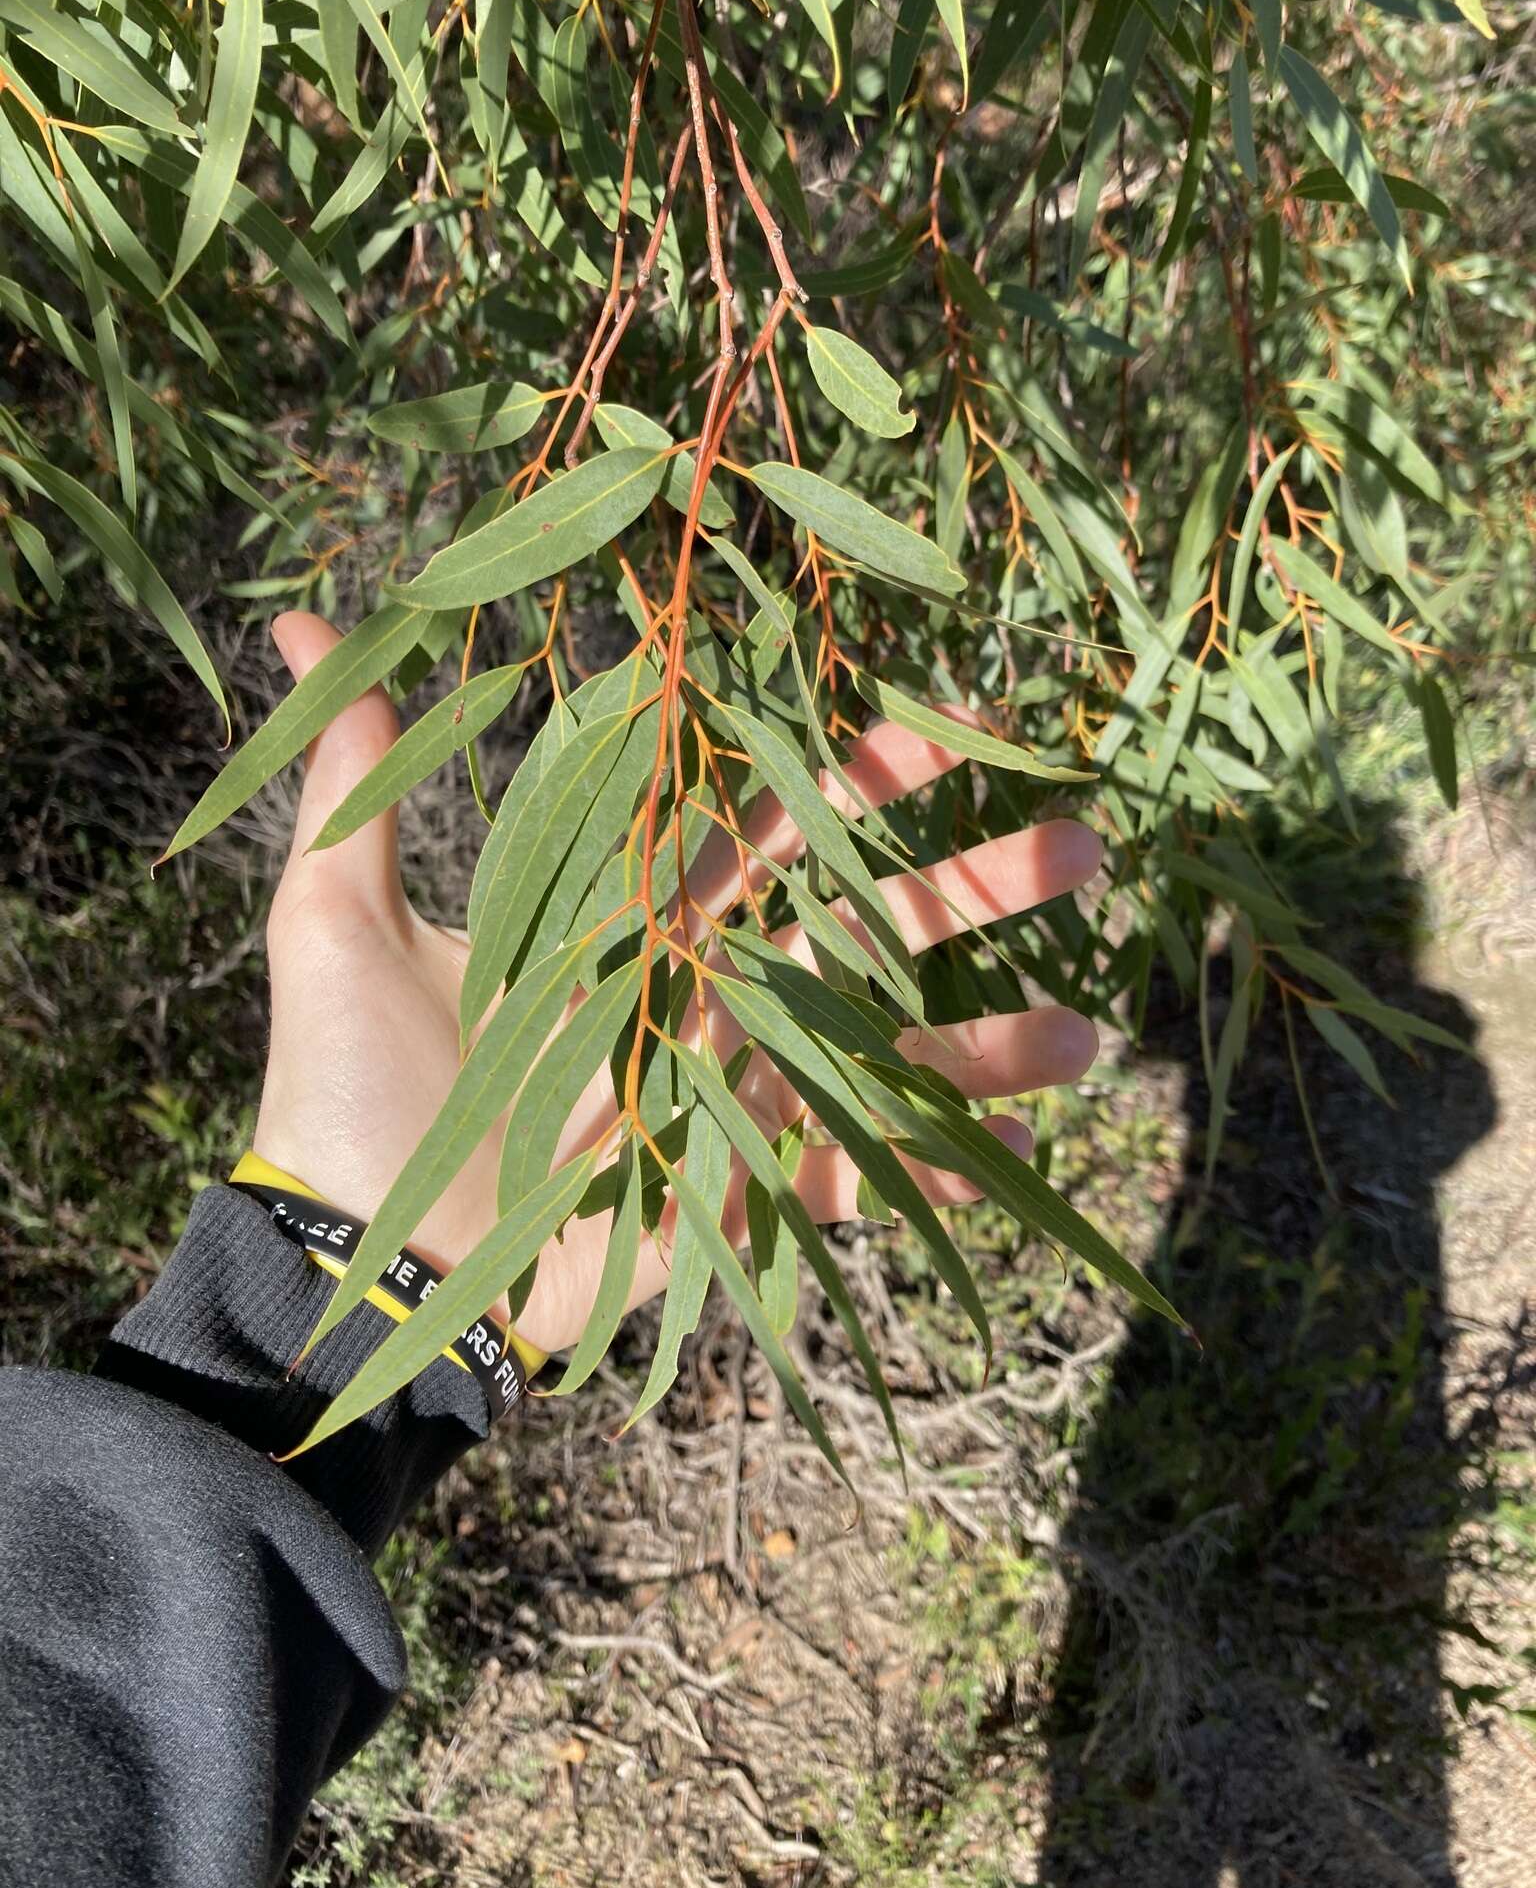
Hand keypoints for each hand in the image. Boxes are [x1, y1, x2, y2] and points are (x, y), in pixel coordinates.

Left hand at [255, 612, 1100, 1356]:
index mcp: (632, 919)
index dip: (861, 775)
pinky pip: (845, 1183)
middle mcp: (702, 996)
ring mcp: (728, 1098)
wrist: (345, 1266)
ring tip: (1090, 1038)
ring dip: (984, 1050)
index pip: (772, 826)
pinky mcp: (729, 1200)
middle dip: (970, 889)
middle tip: (1084, 845)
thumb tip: (297, 621)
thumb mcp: (336, 923)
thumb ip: (356, 783)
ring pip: (881, 1061)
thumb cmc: (344, 1094)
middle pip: (861, 930)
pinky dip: (925, 1181)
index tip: (956, 722)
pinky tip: (1011, 1165)